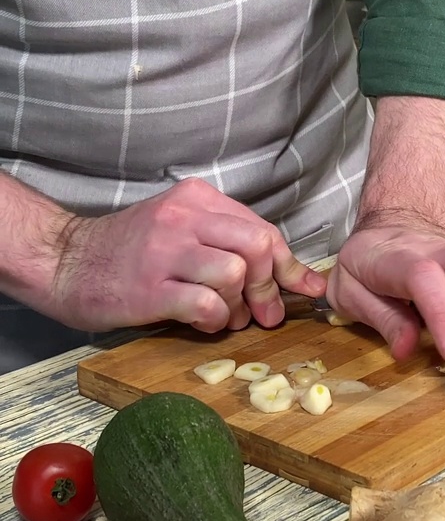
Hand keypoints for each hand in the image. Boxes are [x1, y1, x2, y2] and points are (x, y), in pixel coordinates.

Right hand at [49, 178, 325, 332]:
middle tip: (263, 313)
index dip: (289, 265)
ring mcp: (165, 252)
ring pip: (236, 274)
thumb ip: (229, 245)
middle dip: (269, 286)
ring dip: (240, 306)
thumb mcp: (180, 231)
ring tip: (225, 317)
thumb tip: (289, 276)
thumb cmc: (128, 252)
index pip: (262, 228)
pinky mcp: (150, 288)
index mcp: (196, 199)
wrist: (64, 262)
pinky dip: (215, 320)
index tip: (303, 289)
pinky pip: (206, 304)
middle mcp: (183, 218)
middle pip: (258, 246)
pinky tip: (202, 322)